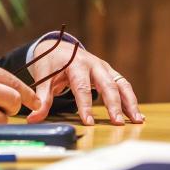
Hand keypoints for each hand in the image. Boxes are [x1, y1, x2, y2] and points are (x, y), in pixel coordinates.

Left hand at [25, 40, 143, 125]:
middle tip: (117, 123)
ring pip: (121, 84)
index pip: (81, 87)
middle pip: (107, 85)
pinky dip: (131, 100)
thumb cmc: (51, 63)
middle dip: (113, 104)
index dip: (85, 106)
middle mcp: (93, 64)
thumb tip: (33, 119)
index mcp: (75, 64)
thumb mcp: (44, 78)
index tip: (88, 122)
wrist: (59, 47)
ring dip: (130, 103)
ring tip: (136, 121)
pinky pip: (124, 85)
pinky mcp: (110, 72)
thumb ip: (42, 98)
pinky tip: (136, 115)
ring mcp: (104, 67)